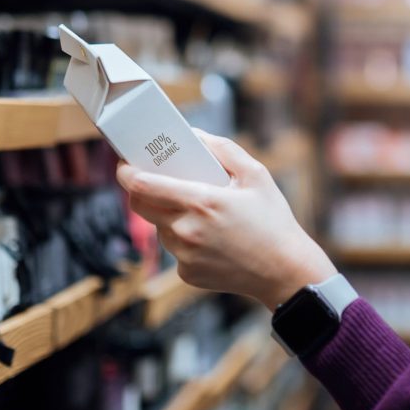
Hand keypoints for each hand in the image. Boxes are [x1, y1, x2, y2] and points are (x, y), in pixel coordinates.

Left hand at [116, 129, 336, 310]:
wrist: (285, 271)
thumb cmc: (273, 221)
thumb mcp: (256, 174)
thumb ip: (222, 149)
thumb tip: (194, 135)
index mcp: (200, 202)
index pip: (143, 185)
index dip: (126, 172)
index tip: (124, 164)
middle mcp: (186, 230)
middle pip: (140, 206)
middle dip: (142, 190)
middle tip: (156, 180)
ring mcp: (184, 256)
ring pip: (158, 227)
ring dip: (167, 215)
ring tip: (198, 212)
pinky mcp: (187, 274)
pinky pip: (174, 250)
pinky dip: (184, 239)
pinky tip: (209, 238)